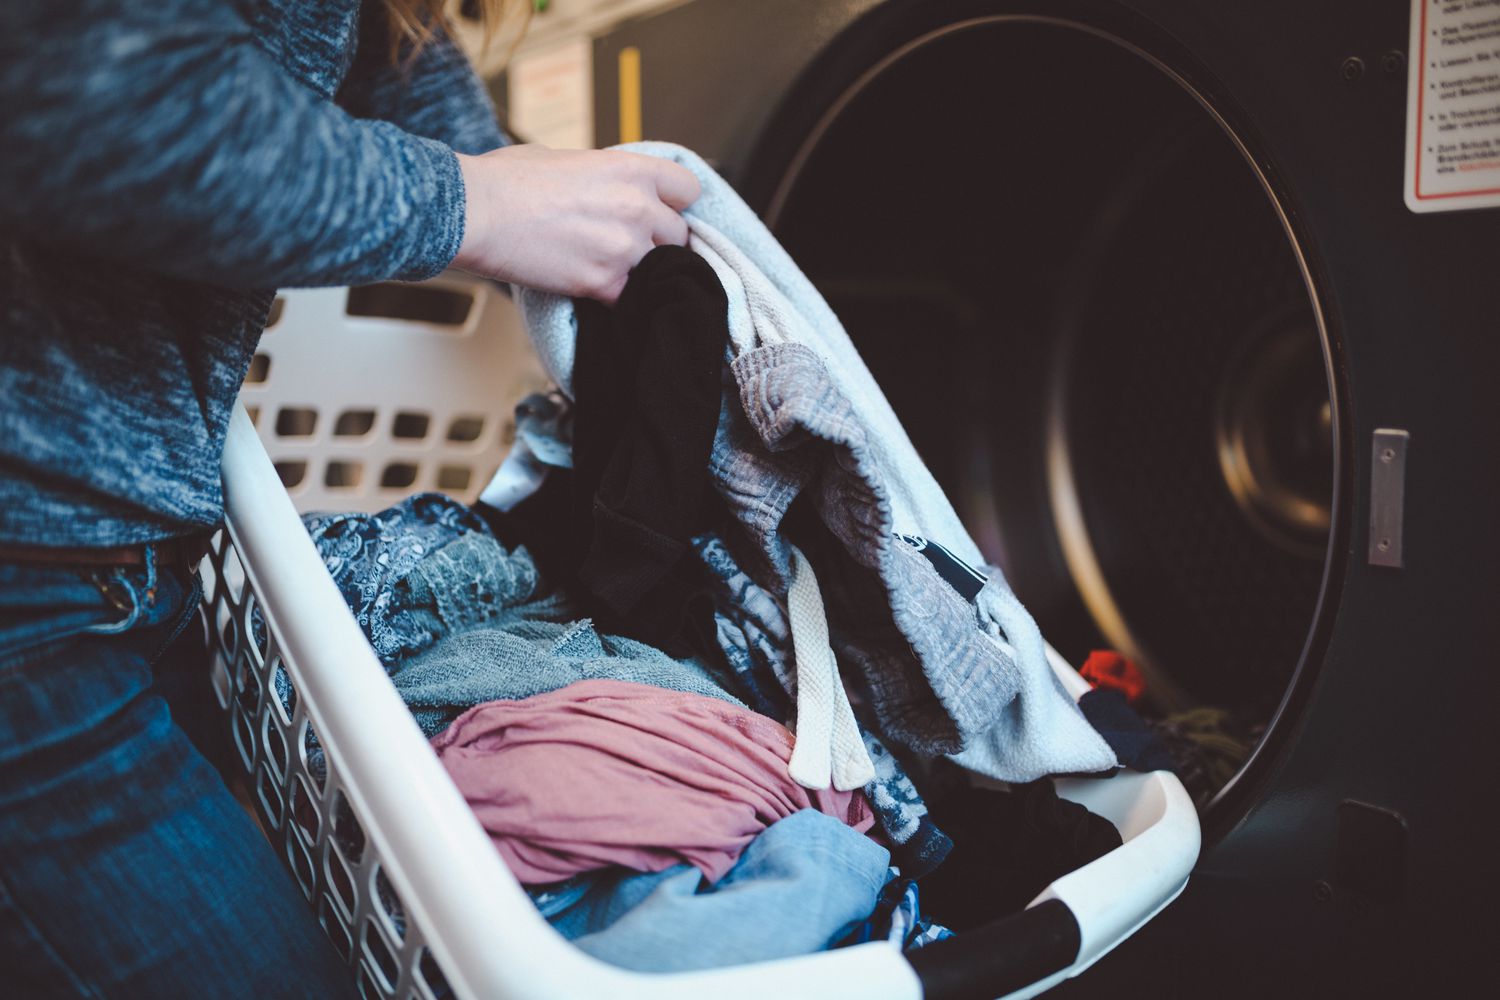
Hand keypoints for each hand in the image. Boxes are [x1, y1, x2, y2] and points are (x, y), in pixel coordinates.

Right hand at [452, 144, 699, 303]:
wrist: (476, 213)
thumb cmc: (508, 180)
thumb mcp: (566, 158)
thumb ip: (600, 175)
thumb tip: (602, 187)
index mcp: (631, 170)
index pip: (688, 191)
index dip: (674, 204)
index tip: (661, 212)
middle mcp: (636, 208)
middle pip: (678, 235)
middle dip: (658, 241)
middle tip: (630, 245)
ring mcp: (624, 248)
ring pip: (659, 269)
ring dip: (640, 272)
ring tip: (609, 268)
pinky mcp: (604, 283)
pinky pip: (631, 298)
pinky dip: (617, 298)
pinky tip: (596, 289)